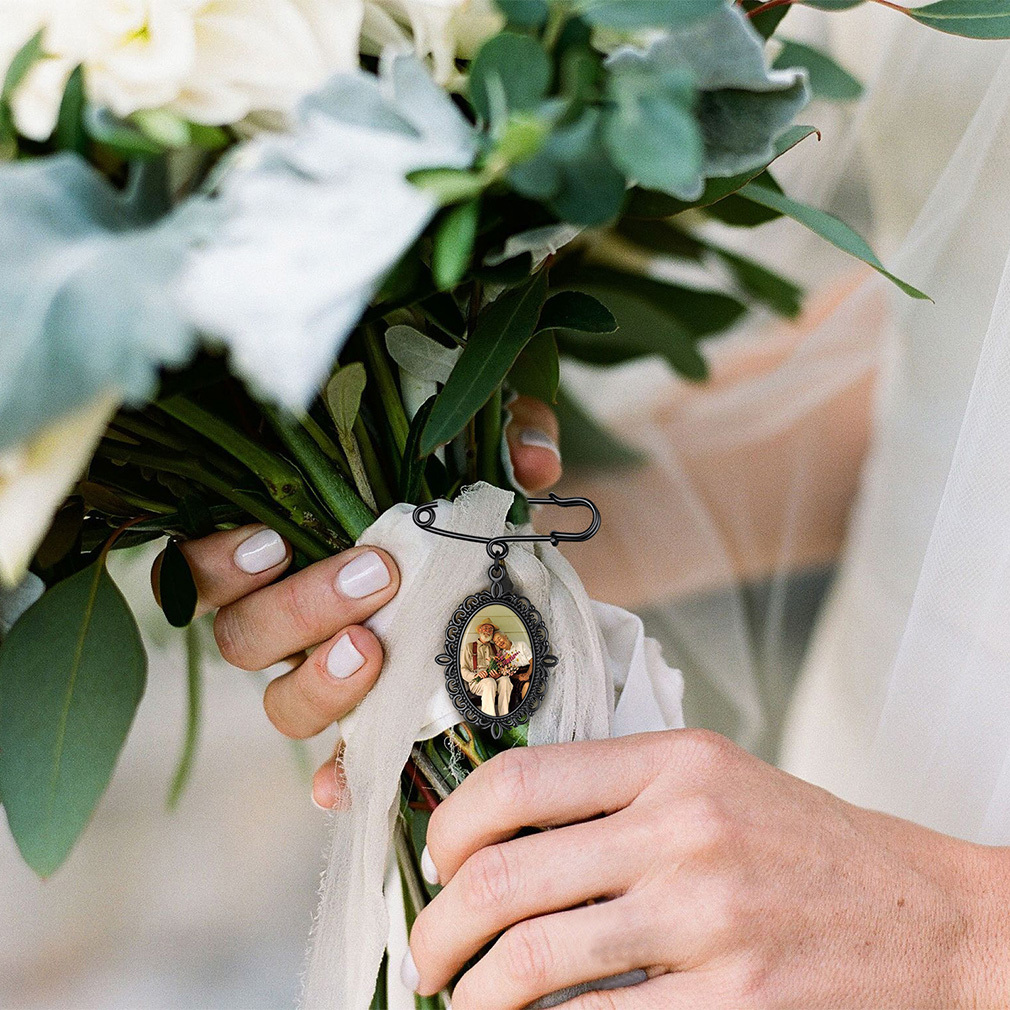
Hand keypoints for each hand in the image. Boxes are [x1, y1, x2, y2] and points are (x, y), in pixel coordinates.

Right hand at [151, 396, 560, 808]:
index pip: (205, 568)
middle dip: (299, 608)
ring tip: (373, 650)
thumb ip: (509, 443)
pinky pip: (339, 761)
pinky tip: (345, 782)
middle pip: (243, 636)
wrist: (513, 586)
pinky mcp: (370, 725)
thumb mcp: (489, 468)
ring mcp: (327, 679)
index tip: (275, 543)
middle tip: (374, 578)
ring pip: (280, 700)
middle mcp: (291, 624)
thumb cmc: (474, 518)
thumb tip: (535, 459)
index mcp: (291, 558)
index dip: (218, 563)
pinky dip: (338, 775)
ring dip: (319, 682)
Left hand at [405, 731, 1009, 1008]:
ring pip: (532, 963)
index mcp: (674, 762)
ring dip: (473, 997)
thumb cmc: (815, 850)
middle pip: (506, 877)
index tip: (436, 863)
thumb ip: (620, 793)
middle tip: (428, 954)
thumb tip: (507, 832)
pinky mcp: (733, 1003)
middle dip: (439, 929)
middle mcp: (685, 828)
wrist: (936, 922)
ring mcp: (708, 918)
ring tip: (463, 1003)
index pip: (517, 778)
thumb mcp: (718, 784)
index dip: (450, 827)